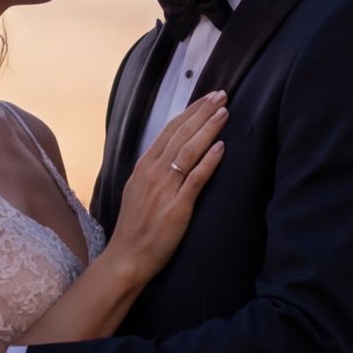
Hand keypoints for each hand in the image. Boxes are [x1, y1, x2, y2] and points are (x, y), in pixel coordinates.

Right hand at [105, 92, 228, 281]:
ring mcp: (165, 188)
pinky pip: (195, 179)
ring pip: (188, 150)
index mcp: (144, 166)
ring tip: (224, 112)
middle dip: (203, 112)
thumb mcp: (138, 190)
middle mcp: (153, 172)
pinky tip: (222, 147)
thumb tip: (168, 155)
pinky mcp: (177, 207)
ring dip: (208, 129)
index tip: (207, 99)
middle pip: (181, 134)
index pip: (169, 131)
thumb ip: (152, 171)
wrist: (127, 257)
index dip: (190, 113)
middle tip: (222, 95)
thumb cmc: (135, 227)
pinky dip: (209, 161)